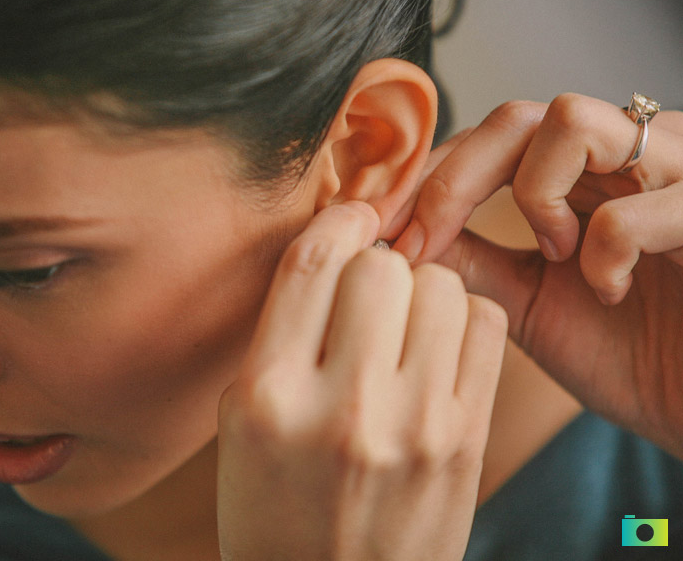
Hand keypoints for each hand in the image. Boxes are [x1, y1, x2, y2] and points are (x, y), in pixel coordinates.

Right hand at [216, 202, 506, 559]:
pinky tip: (438, 345)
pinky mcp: (466, 441)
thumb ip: (281, 336)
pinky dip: (461, 318)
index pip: (312, 264)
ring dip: (420, 289)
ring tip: (403, 324)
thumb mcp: (241, 423)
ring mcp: (414, 425)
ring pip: (440, 287)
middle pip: (381, 266)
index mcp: (268, 397)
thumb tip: (336, 253)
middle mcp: (343, 407)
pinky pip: (483, 326)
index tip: (349, 217)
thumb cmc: (274, 506)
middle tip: (369, 292)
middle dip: (374, 263)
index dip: (335, 220)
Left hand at [391, 93, 682, 458]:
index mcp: (576, 176)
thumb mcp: (527, 304)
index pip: (481, 140)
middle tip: (419, 244)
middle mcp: (622, 156)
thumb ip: (470, 261)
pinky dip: (605, 251)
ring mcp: (673, 172)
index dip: (422, 180)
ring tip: (553, 255)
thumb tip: (393, 236)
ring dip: (536, 194)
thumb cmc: (632, 355)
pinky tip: (609, 289)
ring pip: (572, 119)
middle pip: (513, 117)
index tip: (377, 231)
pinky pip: (637, 206)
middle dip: (450, 182)